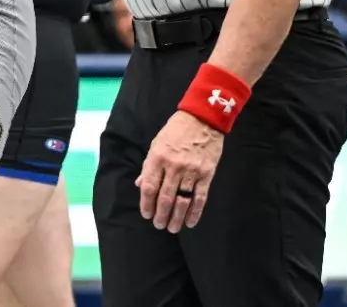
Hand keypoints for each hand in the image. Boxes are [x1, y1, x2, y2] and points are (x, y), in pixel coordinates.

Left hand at [137, 110, 223, 232]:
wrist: (202, 118)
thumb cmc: (176, 130)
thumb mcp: (157, 143)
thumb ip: (148, 165)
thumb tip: (140, 185)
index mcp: (157, 157)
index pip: (149, 187)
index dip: (146, 205)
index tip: (146, 215)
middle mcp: (173, 166)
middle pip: (164, 198)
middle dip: (160, 215)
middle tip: (159, 225)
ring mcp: (191, 170)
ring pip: (181, 201)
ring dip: (176, 218)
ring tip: (172, 228)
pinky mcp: (206, 173)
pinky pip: (200, 198)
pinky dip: (195, 213)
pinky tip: (190, 222)